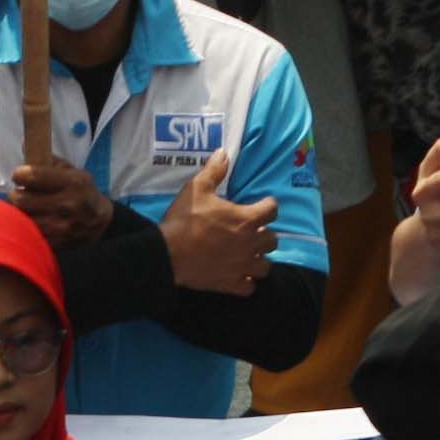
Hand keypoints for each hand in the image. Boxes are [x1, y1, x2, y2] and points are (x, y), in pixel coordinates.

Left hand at [9, 154, 114, 253]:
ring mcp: (60, 227)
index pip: (33, 176)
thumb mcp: (73, 172)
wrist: (99, 223)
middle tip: (20, 192)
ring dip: (19, 211)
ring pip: (22, 218)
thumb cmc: (82, 192)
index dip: (20, 174)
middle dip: (16, 193)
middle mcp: (66, 205)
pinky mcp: (54, 243)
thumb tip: (25, 143)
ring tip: (26, 206)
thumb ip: (48, 160)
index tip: (19, 174)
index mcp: (72, 183)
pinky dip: (26, 226)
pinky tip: (31, 220)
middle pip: (21, 199)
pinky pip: (28, 234)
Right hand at [155, 150, 280, 296]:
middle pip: (273, 240)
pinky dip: (247, 282)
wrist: (167, 254)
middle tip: (251, 232)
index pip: (272, 209)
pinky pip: (250, 287)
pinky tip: (238, 276)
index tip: (260, 206)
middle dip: (264, 234)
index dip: (267, 206)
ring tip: (248, 256)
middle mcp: (251, 243)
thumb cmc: (184, 220)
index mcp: (247, 219)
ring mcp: (242, 266)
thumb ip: (214, 171)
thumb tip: (224, 152)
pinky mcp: (231, 284)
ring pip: (265, 266)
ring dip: (259, 260)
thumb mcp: (197, 189)